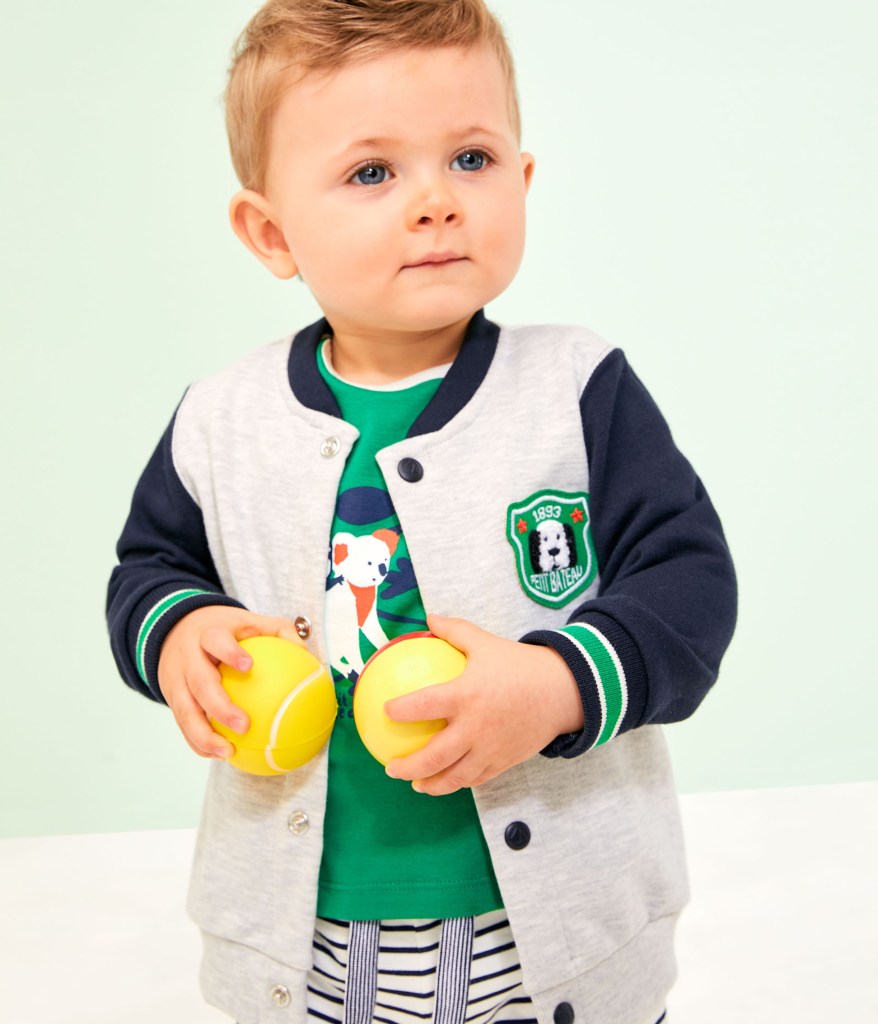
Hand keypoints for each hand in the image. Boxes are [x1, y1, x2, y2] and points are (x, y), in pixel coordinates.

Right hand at [157, 606, 303, 759]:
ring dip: (204, 735)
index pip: (215, 640)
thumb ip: (277, 630)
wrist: (176, 630)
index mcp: (207, 634)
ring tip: (228, 752)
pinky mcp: (171, 698)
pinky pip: (183, 724)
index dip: (229, 652)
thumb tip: (305, 648)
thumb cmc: (224, 630)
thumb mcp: (248, 621)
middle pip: (199, 682)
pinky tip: (220, 755)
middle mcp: (187, 657)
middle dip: (219, 706)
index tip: (248, 666)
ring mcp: (176, 680)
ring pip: (185, 710)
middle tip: (244, 725)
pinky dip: (198, 742)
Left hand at [384, 614, 582, 795]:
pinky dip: (458, 783)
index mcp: (467, 695)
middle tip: (391, 768)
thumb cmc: (520, 665)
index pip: (423, 705)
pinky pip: (477, 778)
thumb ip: (454, 631)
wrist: (563, 691)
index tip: (385, 712)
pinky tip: (448, 780)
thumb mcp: (485, 642)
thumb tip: (428, 619)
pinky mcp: (505, 761)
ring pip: (455, 777)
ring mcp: (491, 748)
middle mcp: (476, 727)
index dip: (400, 711)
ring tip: (416, 784)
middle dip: (407, 767)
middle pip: (434, 756)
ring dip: (431, 784)